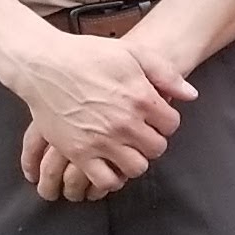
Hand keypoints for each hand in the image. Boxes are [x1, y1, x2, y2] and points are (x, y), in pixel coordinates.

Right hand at [1, 25, 187, 195]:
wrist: (44, 65)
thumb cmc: (87, 55)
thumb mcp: (132, 53)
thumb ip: (165, 74)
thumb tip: (190, 95)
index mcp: (141, 98)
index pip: (171, 124)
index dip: (165, 121)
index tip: (153, 118)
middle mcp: (124, 122)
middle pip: (157, 148)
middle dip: (151, 141)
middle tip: (139, 133)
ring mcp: (101, 140)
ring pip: (136, 168)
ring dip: (134, 160)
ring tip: (125, 149)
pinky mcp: (79, 153)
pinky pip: (105, 181)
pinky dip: (111, 178)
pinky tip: (109, 164)